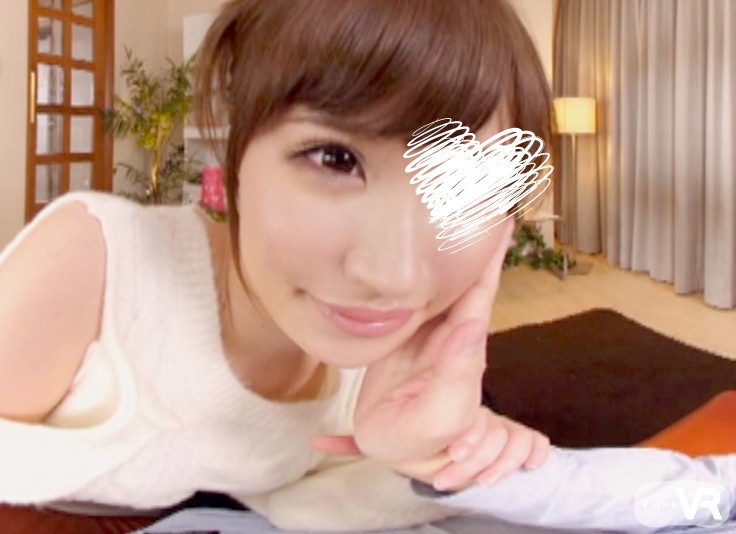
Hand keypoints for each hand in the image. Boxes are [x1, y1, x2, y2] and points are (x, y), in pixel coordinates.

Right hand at [313, 217, 539, 483]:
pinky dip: (423, 276)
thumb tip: (470, 323)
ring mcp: (426, 332)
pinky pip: (414, 301)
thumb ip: (457, 374)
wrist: (389, 448)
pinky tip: (424, 256)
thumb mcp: (446, 416)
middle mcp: (449, 334)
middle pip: (465, 279)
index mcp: (464, 350)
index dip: (491, 257)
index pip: (480, 294)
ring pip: (441, 287)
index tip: (502, 218)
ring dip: (451, 253)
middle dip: (475, 241)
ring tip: (457, 217)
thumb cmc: (425, 438)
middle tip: (481, 197)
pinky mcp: (403, 335)